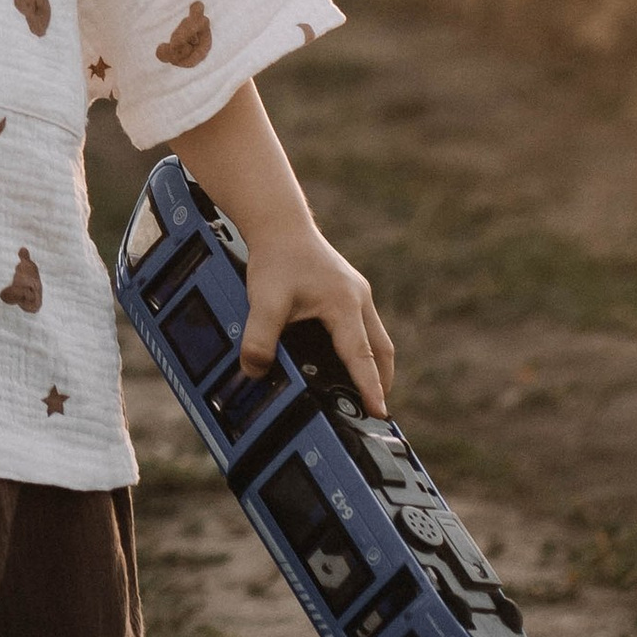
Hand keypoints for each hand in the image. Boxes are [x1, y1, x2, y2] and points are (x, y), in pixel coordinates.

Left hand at [170, 81, 395, 418]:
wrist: (278, 223)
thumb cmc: (275, 259)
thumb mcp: (263, 301)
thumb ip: (258, 340)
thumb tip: (254, 373)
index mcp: (345, 305)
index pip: (361, 357)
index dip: (370, 388)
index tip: (381, 413)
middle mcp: (359, 299)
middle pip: (381, 350)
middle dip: (381, 381)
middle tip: (377, 410)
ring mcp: (357, 292)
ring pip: (376, 337)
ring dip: (374, 364)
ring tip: (366, 390)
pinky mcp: (348, 288)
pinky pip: (364, 326)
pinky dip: (363, 347)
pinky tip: (346, 357)